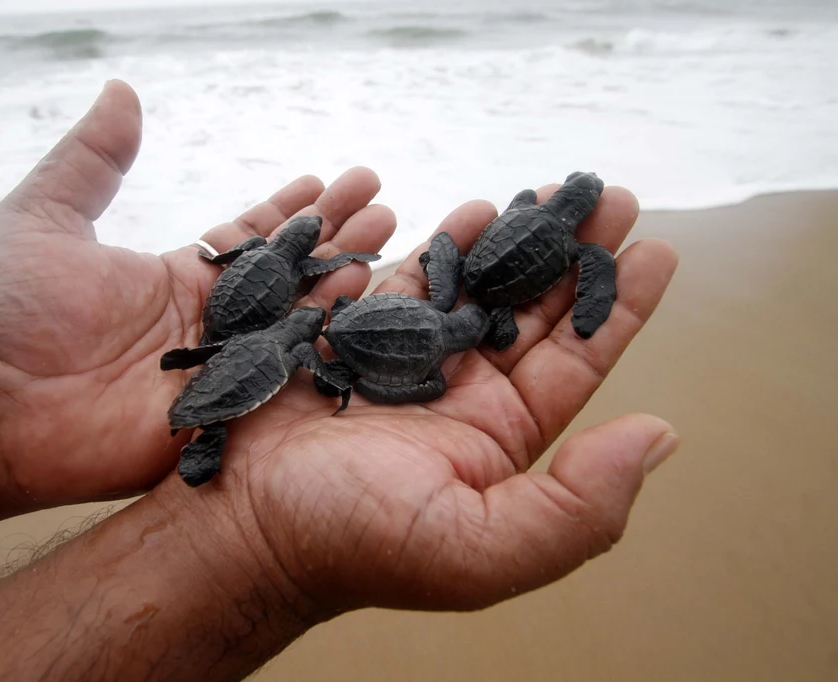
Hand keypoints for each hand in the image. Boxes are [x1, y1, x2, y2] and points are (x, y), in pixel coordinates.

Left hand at [0, 80, 395, 504]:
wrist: (0, 410)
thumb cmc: (14, 317)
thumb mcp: (43, 219)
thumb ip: (90, 160)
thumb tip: (121, 92)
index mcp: (178, 277)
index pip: (251, 237)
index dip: (291, 208)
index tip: (331, 179)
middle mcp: (212, 320)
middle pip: (290, 272)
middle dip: (338, 234)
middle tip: (384, 204)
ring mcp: (226, 366)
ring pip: (302, 316)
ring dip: (348, 277)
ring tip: (396, 240)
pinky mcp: (231, 410)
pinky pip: (292, 373)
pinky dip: (332, 340)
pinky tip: (371, 306)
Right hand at [187, 187, 679, 616]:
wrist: (237, 525)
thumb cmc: (350, 542)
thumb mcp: (478, 549)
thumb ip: (577, 506)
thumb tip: (659, 435)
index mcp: (498, 439)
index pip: (574, 362)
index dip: (617, 308)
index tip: (655, 250)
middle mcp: (460, 395)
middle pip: (533, 311)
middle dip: (573, 254)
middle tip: (608, 195)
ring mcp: (405, 359)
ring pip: (476, 284)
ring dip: (517, 238)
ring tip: (554, 191)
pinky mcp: (351, 333)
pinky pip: (407, 277)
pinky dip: (443, 243)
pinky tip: (474, 209)